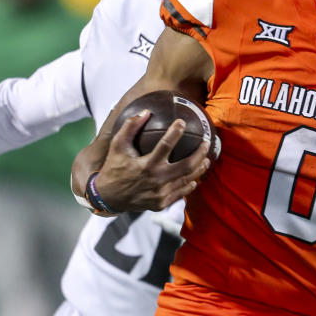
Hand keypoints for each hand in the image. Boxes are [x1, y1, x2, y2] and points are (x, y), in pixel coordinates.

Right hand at [93, 111, 211, 211]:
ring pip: (187, 180)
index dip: (176, 132)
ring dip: (200, 168)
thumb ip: (130, 127)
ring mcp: (160, 194)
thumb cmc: (114, 168)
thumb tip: (146, 111)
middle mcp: (156, 180)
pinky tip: (195, 177)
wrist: (109, 197)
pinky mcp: (161, 203)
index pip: (166, 145)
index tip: (182, 122)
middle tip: (206, 142)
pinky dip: (190, 184)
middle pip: (186, 165)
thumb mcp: (117, 146)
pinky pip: (181, 193)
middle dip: (199, 153)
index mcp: (146, 165)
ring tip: (207, 158)